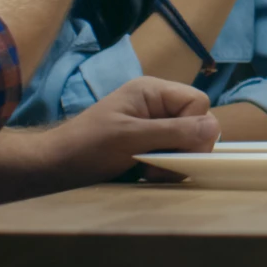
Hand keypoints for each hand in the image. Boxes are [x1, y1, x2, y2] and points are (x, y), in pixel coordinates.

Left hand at [43, 77, 219, 186]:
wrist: (52, 167)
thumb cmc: (86, 147)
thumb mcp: (130, 138)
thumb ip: (173, 132)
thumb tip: (214, 128)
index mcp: (153, 91)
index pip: (198, 103)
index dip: (194, 127)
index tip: (175, 150)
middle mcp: (157, 105)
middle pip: (196, 123)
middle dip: (184, 148)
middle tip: (157, 165)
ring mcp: (153, 126)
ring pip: (188, 143)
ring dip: (174, 162)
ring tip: (148, 172)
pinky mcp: (148, 146)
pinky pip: (174, 155)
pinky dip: (165, 168)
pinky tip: (146, 175)